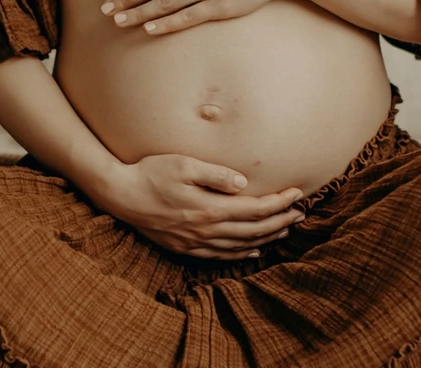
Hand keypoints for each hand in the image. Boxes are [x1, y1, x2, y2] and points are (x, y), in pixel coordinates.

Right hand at [109, 153, 306, 259]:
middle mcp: (206, 230)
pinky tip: (254, 250)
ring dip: (266, 237)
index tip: (297, 194)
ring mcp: (196, 242)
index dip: (279, 202)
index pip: (254, 209)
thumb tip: (243, 183)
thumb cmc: (151, 173)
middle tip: (300, 214)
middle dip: (280, 221)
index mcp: (209, 208)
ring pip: (241, 245)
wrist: (120, 195)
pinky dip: (242, 254)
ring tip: (285, 229)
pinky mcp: (185, 248)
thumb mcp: (184, 165)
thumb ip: (215, 174)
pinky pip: (222, 255)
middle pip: (253, 230)